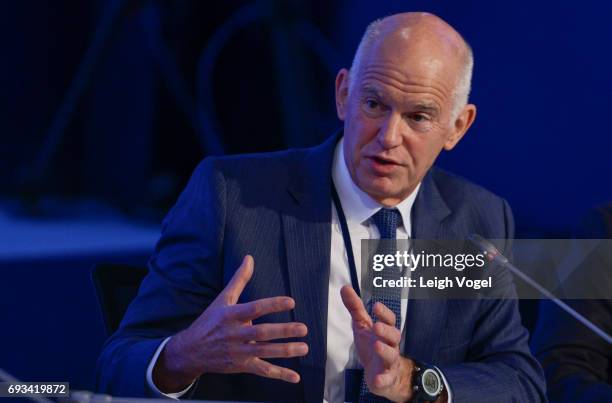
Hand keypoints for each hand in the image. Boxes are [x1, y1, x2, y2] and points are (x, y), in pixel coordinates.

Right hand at [153, 255, 308, 392]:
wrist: (190, 351)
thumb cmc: (209, 322)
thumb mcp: (222, 299)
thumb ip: (239, 279)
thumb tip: (249, 258)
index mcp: (231, 315)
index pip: (255, 308)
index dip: (273, 304)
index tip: (291, 301)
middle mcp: (235, 334)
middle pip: (262, 333)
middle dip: (283, 331)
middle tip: (303, 328)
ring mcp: (239, 352)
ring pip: (265, 352)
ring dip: (286, 351)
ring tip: (304, 348)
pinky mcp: (241, 365)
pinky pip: (262, 370)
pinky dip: (280, 375)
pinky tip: (295, 376)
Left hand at [340, 285, 413, 401]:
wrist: (381, 373)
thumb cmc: (372, 345)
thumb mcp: (362, 326)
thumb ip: (355, 308)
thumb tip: (344, 287)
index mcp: (385, 331)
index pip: (389, 320)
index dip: (384, 313)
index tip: (376, 306)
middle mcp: (390, 345)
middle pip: (394, 336)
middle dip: (386, 331)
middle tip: (376, 326)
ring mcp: (389, 362)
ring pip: (391, 356)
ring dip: (385, 350)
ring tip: (376, 345)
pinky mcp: (385, 378)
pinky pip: (386, 379)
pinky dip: (383, 379)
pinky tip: (378, 379)